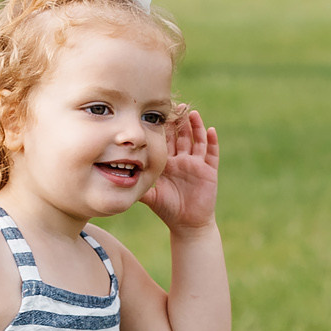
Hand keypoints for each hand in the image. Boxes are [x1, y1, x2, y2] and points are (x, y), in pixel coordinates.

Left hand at [141, 110, 219, 232]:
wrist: (188, 224)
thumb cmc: (168, 210)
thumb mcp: (151, 197)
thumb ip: (139, 188)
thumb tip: (118, 183)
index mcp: (167, 164)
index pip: (166, 141)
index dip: (164, 128)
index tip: (160, 113)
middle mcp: (182, 161)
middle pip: (182, 137)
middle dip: (180, 122)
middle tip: (178, 105)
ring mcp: (196, 164)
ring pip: (197, 141)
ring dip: (196, 127)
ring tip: (193, 113)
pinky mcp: (209, 171)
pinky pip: (212, 153)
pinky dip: (212, 142)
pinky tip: (211, 130)